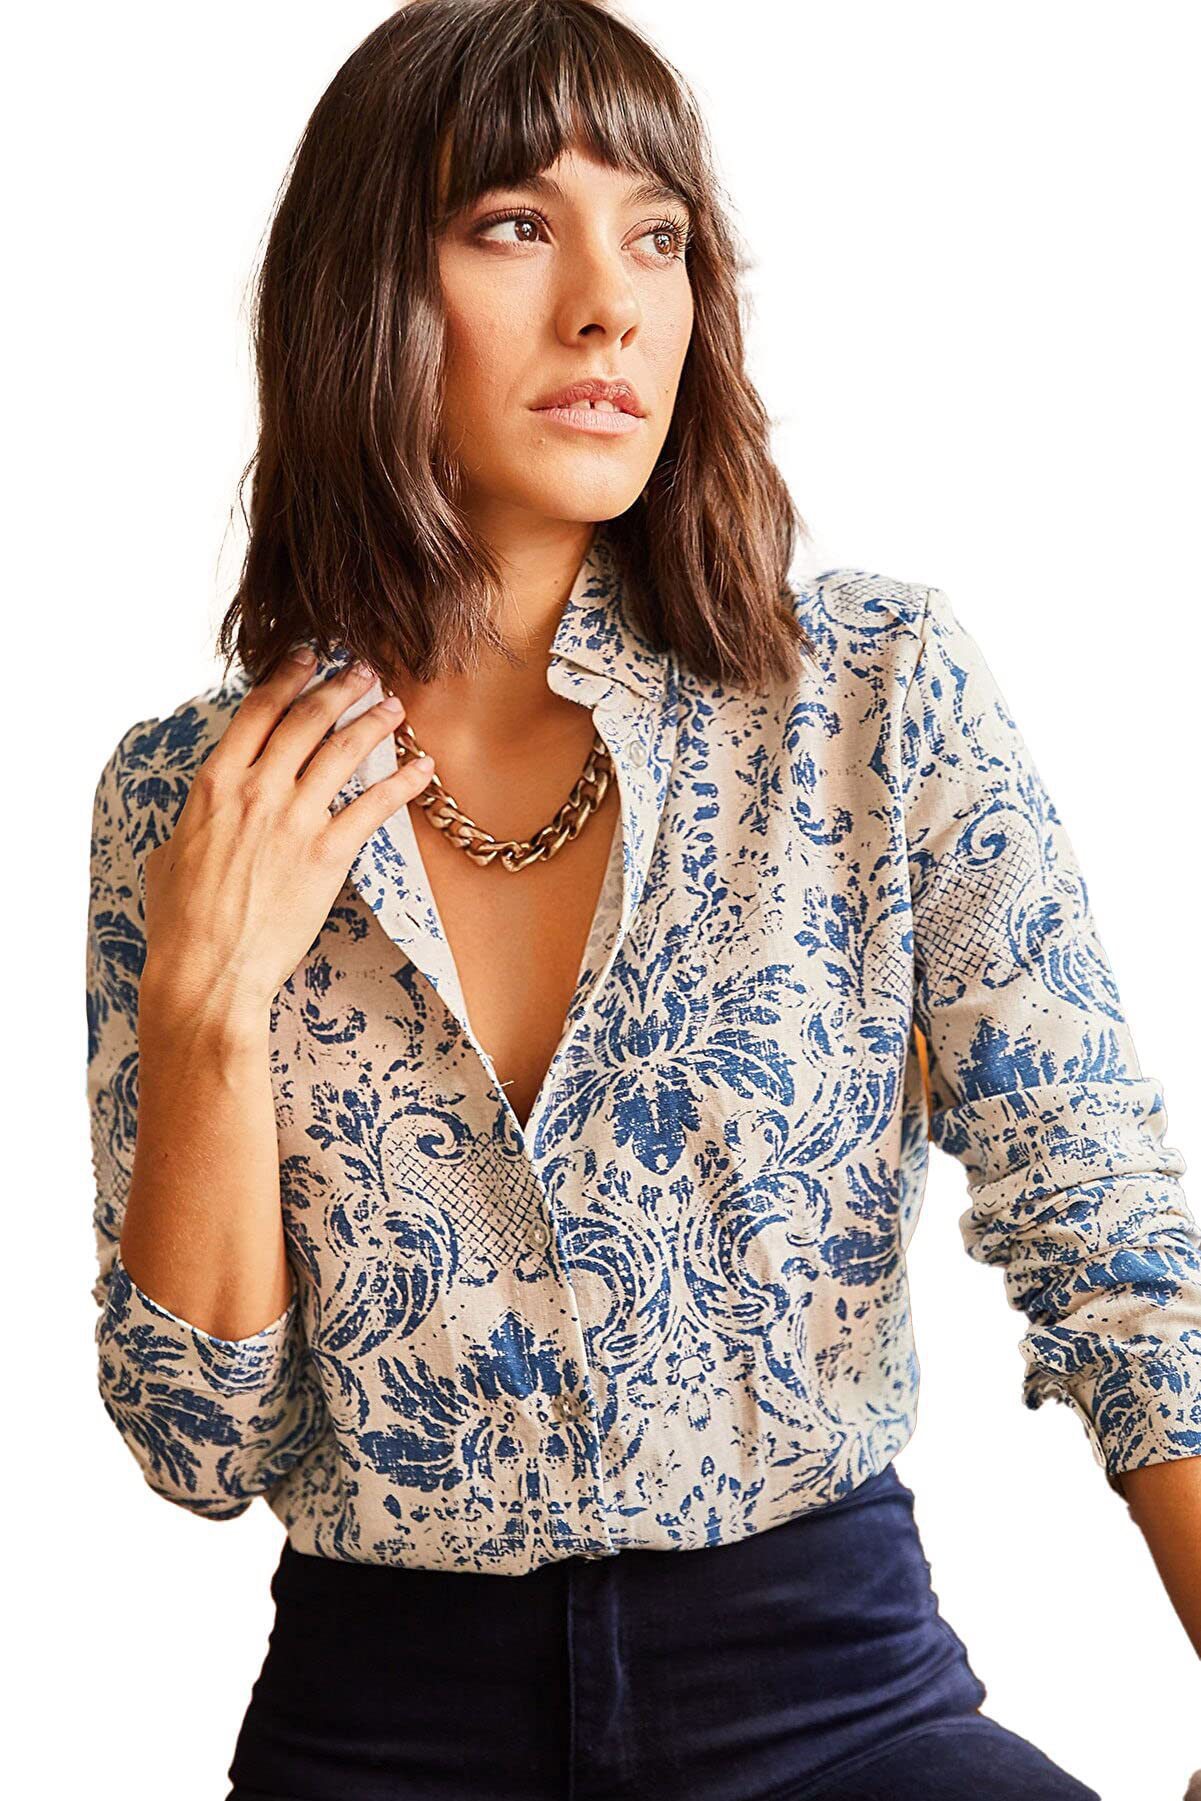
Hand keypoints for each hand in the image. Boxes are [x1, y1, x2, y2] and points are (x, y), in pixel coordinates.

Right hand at [141, 651, 431, 1019]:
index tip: (306, 659)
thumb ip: (195, 822)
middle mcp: (257, 791)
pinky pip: (375, 806)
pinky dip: (403, 782)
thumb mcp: (170, 855)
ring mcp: (295, 820)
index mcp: (214, 785)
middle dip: (340, 687)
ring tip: (394, 705)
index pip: (257, 712)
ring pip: (344, 751)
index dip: (286, 678)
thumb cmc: (182, 922)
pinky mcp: (328, 854)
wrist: (208, 969)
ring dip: (374, 722)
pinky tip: (422, 769)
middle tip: (363, 671)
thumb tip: (201, 816)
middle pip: (306, 719)